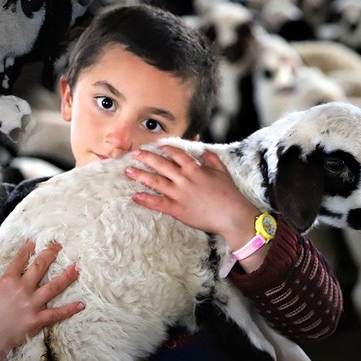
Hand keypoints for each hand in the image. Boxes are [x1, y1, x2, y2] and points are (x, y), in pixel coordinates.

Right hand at [0, 240, 83, 360]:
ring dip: (67, 277)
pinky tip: (81, 304)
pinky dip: (69, 309)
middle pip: (40, 267)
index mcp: (8, 280)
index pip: (20, 260)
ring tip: (78, 268)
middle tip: (59, 245)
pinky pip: (56, 313)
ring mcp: (31, 304)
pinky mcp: (37, 319)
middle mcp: (22, 289)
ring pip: (53, 287)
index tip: (35, 241)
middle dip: (50, 254)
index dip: (28, 249)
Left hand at [125, 146, 258, 248]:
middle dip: (146, 158)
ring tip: (128, 171)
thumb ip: (212, 159)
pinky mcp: (177, 209)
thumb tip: (204, 151)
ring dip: (140, 175)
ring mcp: (179, 194)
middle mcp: (184, 179)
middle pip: (161, 165)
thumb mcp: (222, 172)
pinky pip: (158, 203)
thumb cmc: (229, 194)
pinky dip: (146, 199)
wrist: (231, 215)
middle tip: (134, 153)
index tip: (156, 146)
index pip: (177, 154)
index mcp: (194, 169)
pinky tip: (135, 196)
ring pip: (156, 181)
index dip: (165, 149)